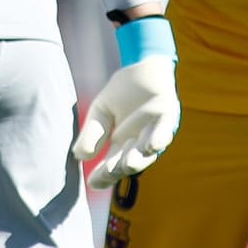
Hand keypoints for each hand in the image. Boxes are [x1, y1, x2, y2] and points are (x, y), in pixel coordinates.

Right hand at [71, 16, 178, 190]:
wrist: (142, 65)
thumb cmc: (122, 92)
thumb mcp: (101, 112)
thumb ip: (92, 133)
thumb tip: (80, 156)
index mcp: (122, 146)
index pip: (112, 166)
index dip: (103, 176)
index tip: (92, 182)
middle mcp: (140, 143)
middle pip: (129, 164)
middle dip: (118, 169)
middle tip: (106, 172)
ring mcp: (155, 132)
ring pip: (148, 152)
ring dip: (138, 158)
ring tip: (126, 163)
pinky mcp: (167, 117)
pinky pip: (164, 132)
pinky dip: (158, 139)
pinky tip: (149, 145)